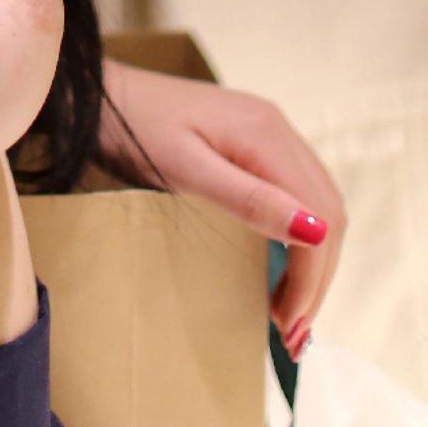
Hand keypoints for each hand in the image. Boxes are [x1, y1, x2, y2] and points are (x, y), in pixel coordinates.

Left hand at [100, 63, 346, 349]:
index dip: (311, 278)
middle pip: (329, 212)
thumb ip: (249, 199)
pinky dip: (300, 234)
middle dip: (317, 276)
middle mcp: (279, 128)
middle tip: (290, 331)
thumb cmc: (134, 133)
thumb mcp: (185, 169)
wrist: (98, 95)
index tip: (288, 327)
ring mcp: (270, 130)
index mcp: (266, 134)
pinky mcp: (256, 138)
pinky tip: (281, 263)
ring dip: (314, 258)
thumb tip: (317, 232)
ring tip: (287, 308)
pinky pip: (299, 191)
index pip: (319, 217)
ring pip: (319, 203)